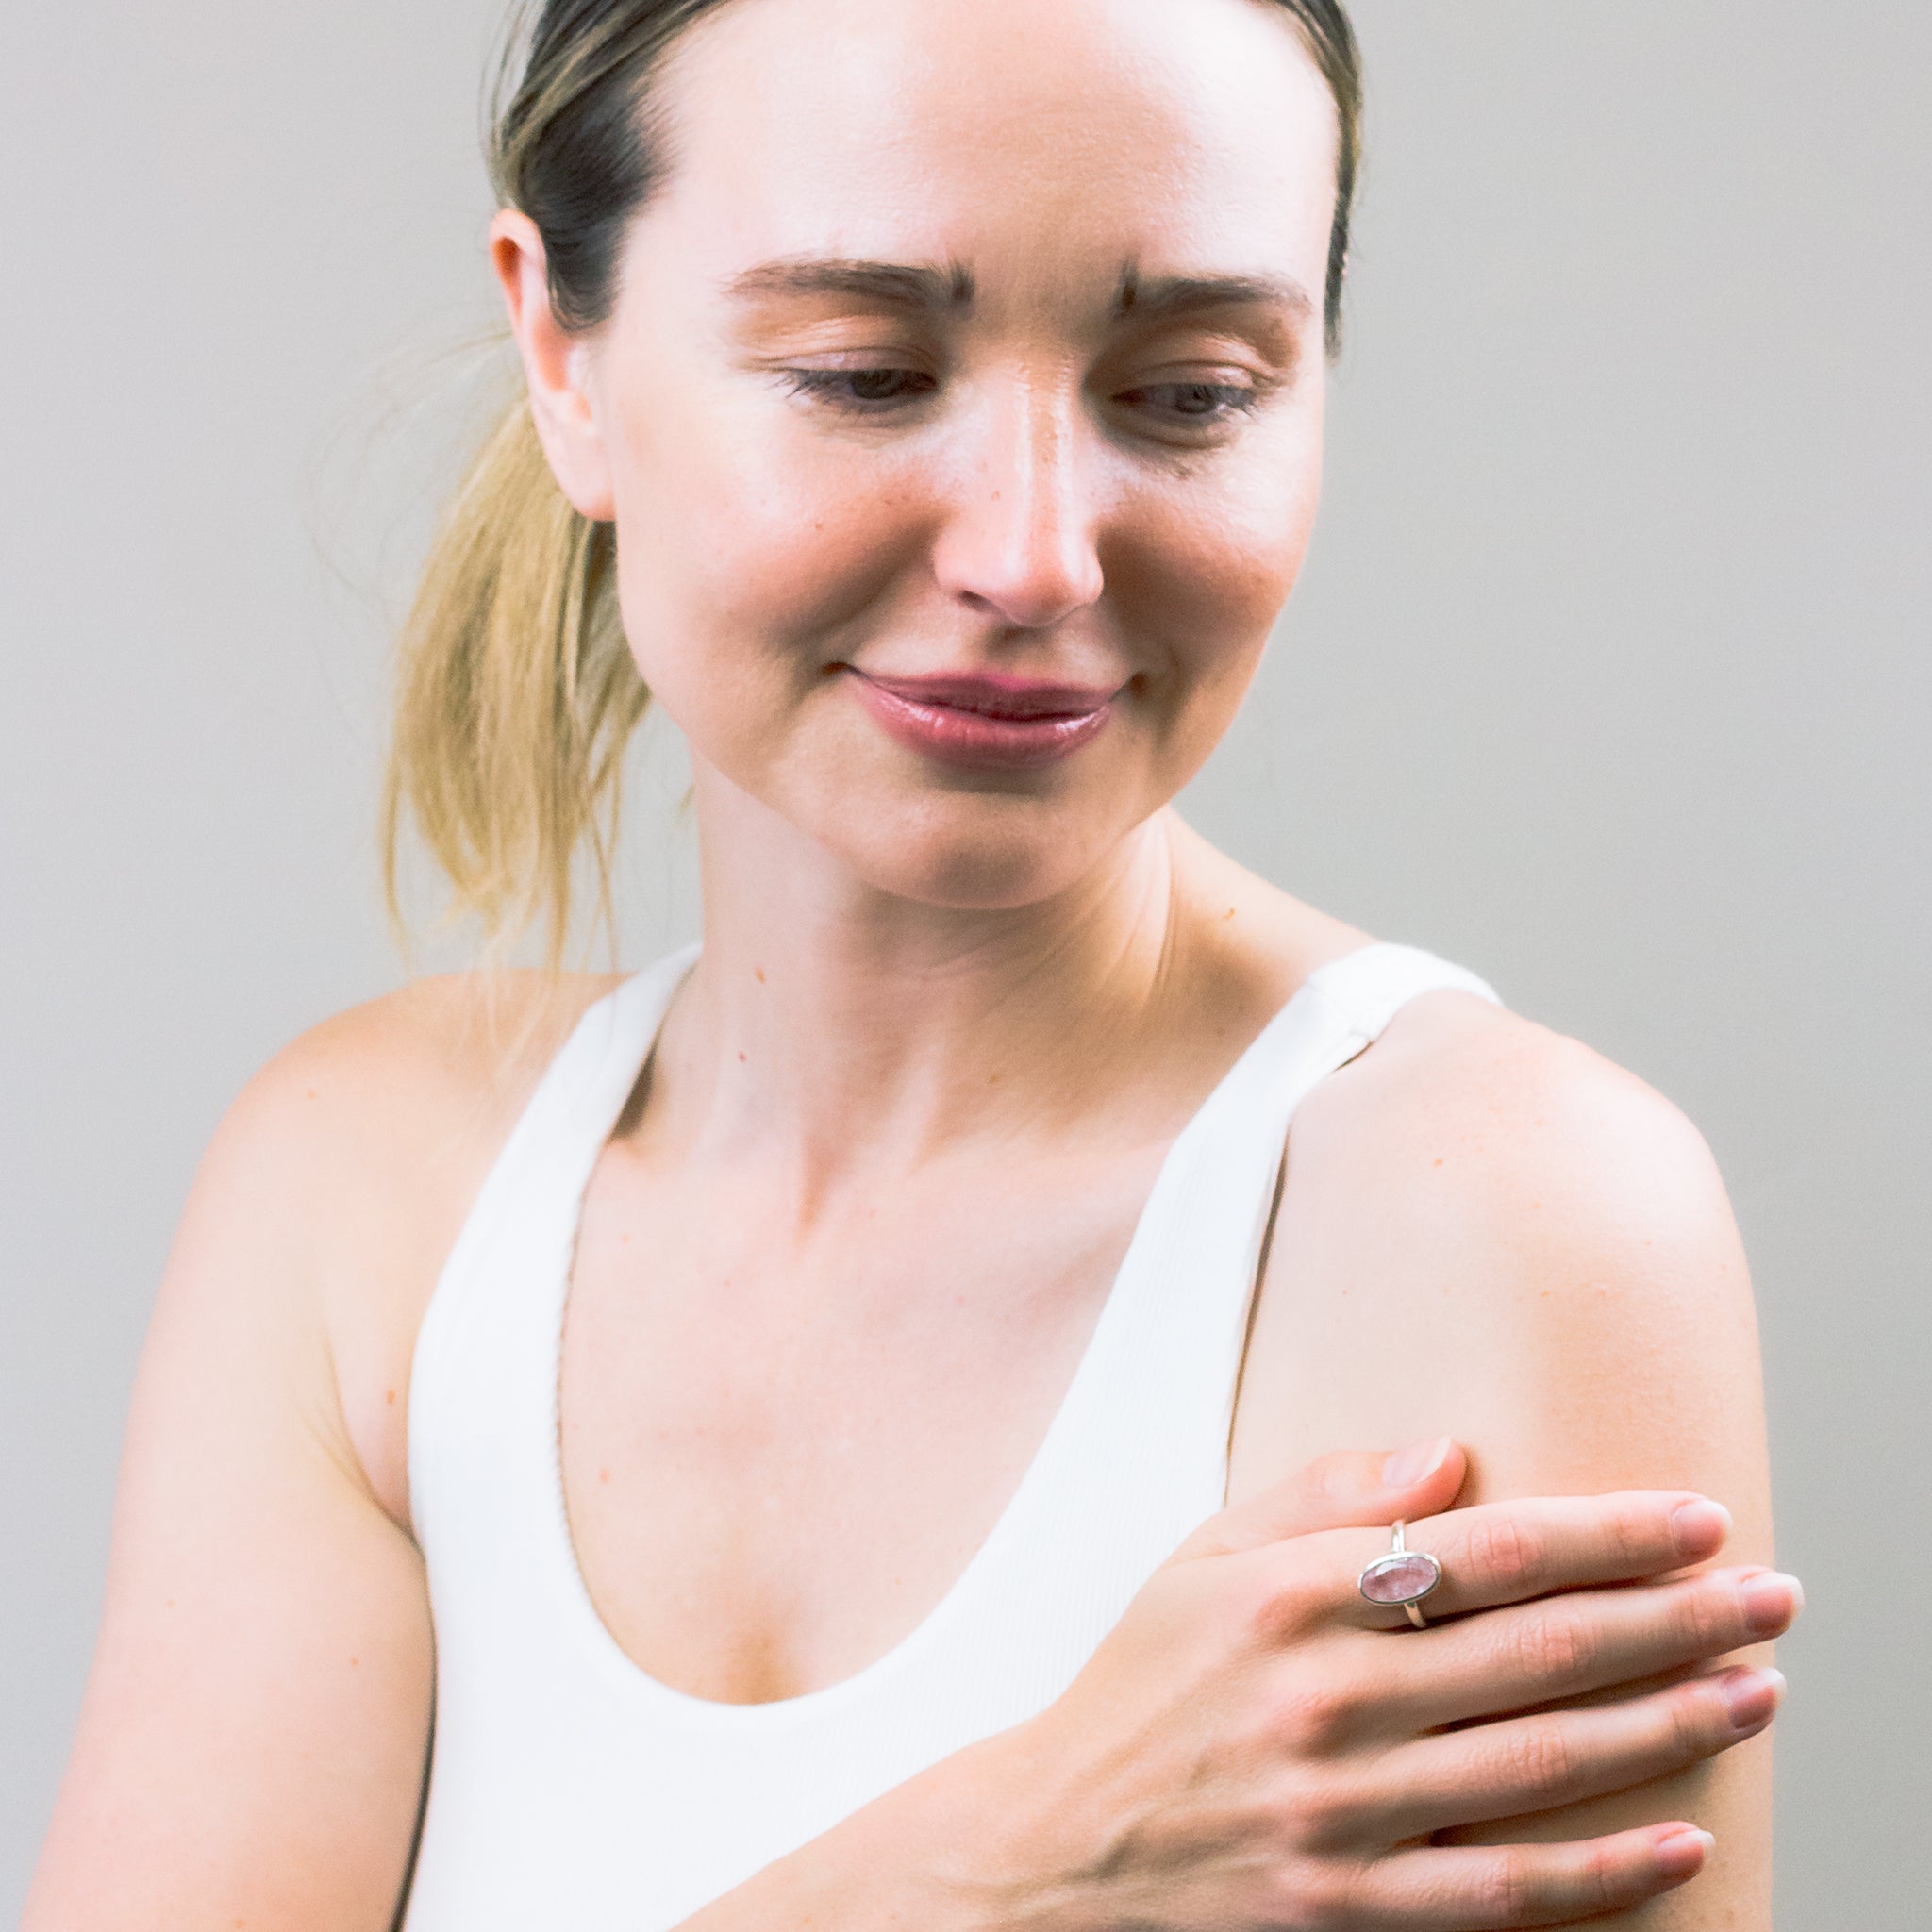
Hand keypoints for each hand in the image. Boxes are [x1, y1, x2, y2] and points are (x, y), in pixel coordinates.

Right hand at [983, 1438, 1797, 1929]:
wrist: (1054, 1850)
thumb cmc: (1136, 1689)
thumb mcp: (1197, 1561)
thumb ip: (1318, 1498)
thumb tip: (1447, 1457)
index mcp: (1288, 1598)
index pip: (1488, 1552)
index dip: (1608, 1533)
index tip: (1696, 1520)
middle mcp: (1324, 1699)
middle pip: (1543, 1649)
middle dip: (1679, 1616)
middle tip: (1773, 1597)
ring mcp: (1342, 1815)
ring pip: (1546, 1762)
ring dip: (1670, 1724)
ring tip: (1756, 1692)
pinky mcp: (1348, 1913)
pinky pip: (1507, 1890)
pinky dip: (1605, 1868)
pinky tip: (1682, 1839)